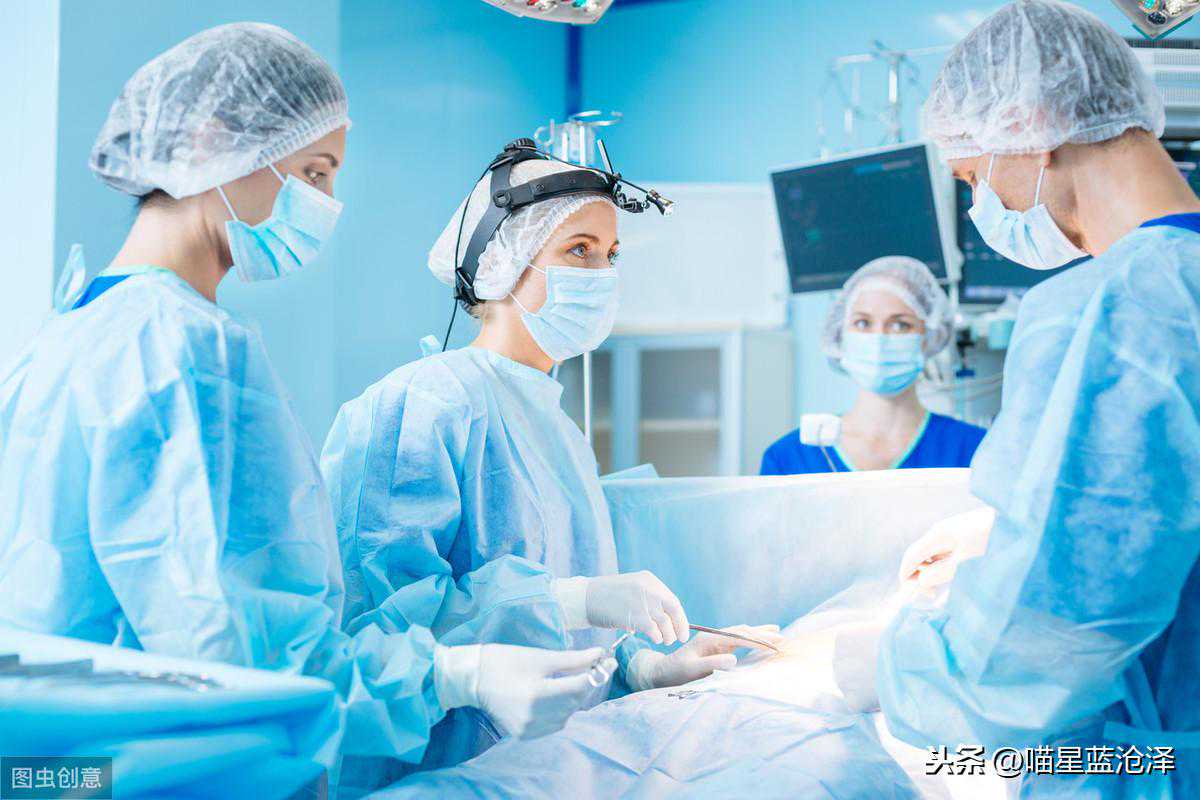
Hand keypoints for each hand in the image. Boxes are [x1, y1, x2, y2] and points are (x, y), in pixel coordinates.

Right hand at [435, 644, 612, 739]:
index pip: (579, 687)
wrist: (472, 678)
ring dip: (575, 697)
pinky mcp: (524, 734)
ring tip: (571, 678)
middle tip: (595, 664)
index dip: (599, 672)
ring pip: (567, 714)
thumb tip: (600, 654)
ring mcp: (528, 729)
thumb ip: (572, 659)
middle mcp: (533, 717)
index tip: (610, 659)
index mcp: (536, 695)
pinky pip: (554, 723)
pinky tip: (555, 695)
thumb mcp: (539, 656)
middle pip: (575, 701)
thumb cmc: (504, 660)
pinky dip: (561, 709)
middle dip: (588, 682)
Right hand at [584, 571, 689, 644]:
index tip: (682, 629)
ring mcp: (642, 601)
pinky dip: (656, 636)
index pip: (672, 600)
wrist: (584, 598)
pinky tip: (654, 639)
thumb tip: (666, 619)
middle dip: (679, 627)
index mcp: (649, 580)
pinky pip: (653, 630)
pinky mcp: (634, 616)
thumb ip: (648, 599)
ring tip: (664, 641)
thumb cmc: (607, 598)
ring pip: (665, 622)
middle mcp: (648, 588)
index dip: (680, 618)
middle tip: (677, 639)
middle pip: (673, 610)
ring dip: (668, 635)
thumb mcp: (632, 589)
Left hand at [628, 624, 783, 689]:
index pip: (739, 636)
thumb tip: (734, 659)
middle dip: (763, 634)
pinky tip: (759, 641)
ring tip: (776, 633)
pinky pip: (738, 641)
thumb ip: (712, 663)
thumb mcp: (692, 669)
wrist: (663, 671)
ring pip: (742, 634)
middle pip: (743, 631)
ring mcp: (716, 640)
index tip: (773, 645)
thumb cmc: (676, 671)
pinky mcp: (717, 647)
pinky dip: (751, 640)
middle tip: (782, 637)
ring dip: (759, 634)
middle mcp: (714, 636)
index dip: (757, 640)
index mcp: (710, 638)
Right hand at [898, 506, 995, 590]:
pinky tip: (955, 574)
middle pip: (920, 555)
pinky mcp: (962, 534)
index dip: (906, 576)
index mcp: (938, 535)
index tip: (913, 595)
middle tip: (934, 595)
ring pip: (933, 555)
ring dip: (933, 572)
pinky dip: (944, 565)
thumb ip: (942, 573)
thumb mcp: (967, 561)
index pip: (911, 556)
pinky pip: (945, 552)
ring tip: (946, 586)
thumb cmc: (994, 541)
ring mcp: (951, 531)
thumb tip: (921, 582)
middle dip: (921, 576)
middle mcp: (940, 531)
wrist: (1018, 523)